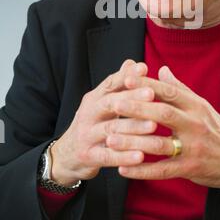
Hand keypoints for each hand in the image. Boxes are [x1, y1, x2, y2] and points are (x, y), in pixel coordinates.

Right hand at [51, 59, 155, 185]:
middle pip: (110, 103)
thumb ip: (118, 85)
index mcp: (94, 98)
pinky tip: (141, 157)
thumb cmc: (92, 124)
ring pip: (111, 130)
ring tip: (154, 126)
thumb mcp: (101, 103)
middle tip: (152, 93)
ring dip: (133, 127)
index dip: (126, 75)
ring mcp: (86, 135)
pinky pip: (108, 156)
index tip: (144, 68)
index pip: (109, 83)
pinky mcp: (88, 156)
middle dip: (131, 97)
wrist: (66, 155)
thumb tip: (132, 62)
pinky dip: (124, 157)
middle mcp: (88, 113)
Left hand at [106, 66, 219, 195]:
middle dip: (137, 108)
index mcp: (195, 105)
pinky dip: (141, 170)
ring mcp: (192, 147)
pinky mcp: (189, 168)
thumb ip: (179, 88)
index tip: (126, 79)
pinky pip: (162, 170)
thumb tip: (161, 69)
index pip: (168, 91)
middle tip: (114, 104)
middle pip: (163, 113)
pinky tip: (122, 168)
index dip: (147, 84)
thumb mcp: (201, 105)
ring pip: (159, 143)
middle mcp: (194, 124)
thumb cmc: (213, 127)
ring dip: (133, 142)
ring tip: (111, 139)